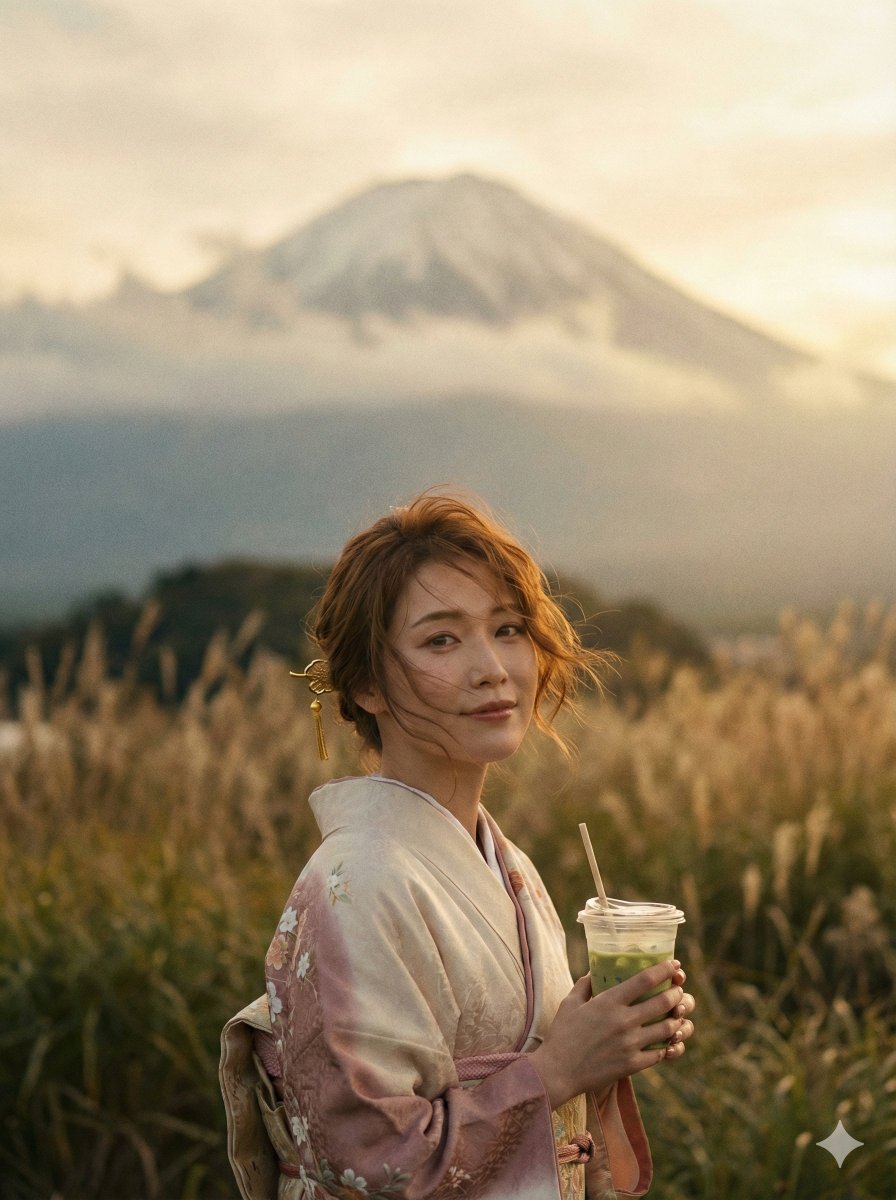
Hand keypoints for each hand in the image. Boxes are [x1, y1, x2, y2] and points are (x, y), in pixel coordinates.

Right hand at [528, 960, 695, 1108]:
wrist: (558, 1071)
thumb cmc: (562, 1034)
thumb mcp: (570, 1002)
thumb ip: (585, 984)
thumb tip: (595, 971)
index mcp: (609, 1002)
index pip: (644, 980)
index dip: (664, 970)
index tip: (674, 964)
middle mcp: (623, 1021)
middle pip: (663, 1002)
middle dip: (677, 994)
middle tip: (678, 990)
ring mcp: (630, 1044)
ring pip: (667, 1028)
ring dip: (677, 1019)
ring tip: (678, 1015)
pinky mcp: (632, 1065)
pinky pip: (660, 1053)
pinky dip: (668, 1046)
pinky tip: (668, 1041)